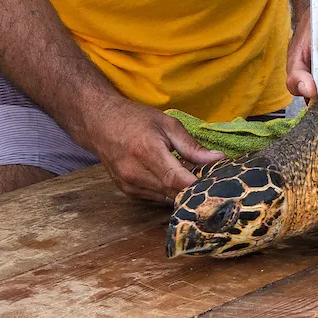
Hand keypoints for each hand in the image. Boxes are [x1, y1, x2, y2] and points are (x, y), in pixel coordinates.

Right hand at [83, 97, 223, 201]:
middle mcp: (135, 173)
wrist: (100, 124)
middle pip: (173, 192)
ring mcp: (129, 185)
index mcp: (147, 151)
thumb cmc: (135, 119)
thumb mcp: (167, 124)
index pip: (176, 179)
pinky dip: (167, 190)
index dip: (197, 186)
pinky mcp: (128, 192)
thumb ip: (191, 146)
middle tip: (208, 178)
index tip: (215, 184)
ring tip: (188, 174)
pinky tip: (171, 177)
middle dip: (193, 188)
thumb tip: (218, 159)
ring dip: (179, 190)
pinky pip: (155, 197)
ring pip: (165, 198)